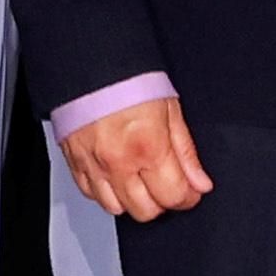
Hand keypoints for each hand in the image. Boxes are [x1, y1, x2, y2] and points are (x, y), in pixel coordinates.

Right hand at [55, 90, 208, 220]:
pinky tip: (117, 176)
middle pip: (145, 211)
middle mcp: (118, 162)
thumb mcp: (170, 111)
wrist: (89, 64)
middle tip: (166, 184)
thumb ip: (186, 153)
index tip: (190, 190)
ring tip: (141, 180)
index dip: (188, 197)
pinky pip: (91, 194)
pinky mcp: (74, 162)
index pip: (174, 196)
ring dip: (132, 200)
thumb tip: (200, 183)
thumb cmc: (128, 79)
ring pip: (116, 208)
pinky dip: (106, 192)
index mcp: (148, 147)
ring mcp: (93, 165)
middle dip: (161, 202)